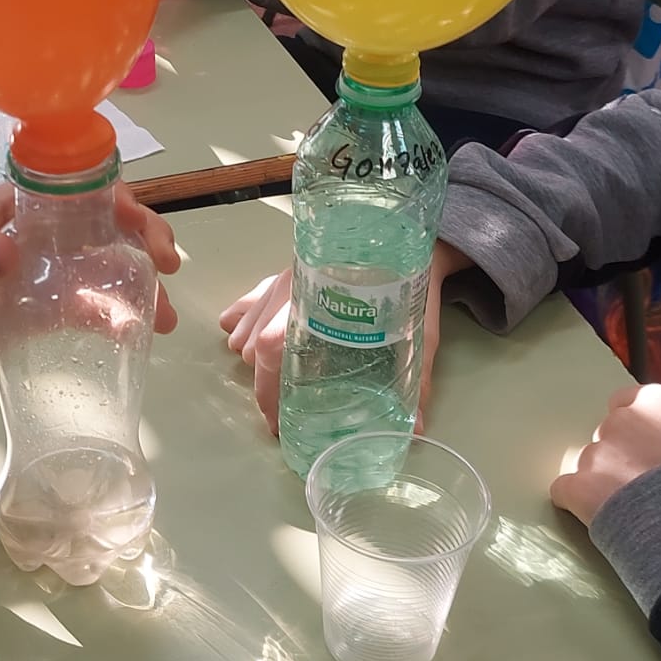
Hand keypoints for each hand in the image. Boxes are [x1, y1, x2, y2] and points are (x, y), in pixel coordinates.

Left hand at [0, 185, 178, 372]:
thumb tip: (7, 250)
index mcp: (27, 207)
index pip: (89, 193)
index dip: (127, 207)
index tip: (147, 235)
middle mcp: (48, 234)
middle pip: (112, 229)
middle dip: (147, 244)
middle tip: (167, 271)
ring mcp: (50, 273)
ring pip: (110, 271)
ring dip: (142, 290)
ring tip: (164, 320)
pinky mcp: (46, 310)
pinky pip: (91, 310)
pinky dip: (117, 320)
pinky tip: (137, 338)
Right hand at [219, 238, 469, 436]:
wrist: (408, 232)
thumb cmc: (413, 280)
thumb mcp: (418, 330)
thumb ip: (415, 376)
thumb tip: (415, 428)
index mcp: (318, 301)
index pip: (272, 350)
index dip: (269, 392)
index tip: (277, 425)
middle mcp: (292, 287)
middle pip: (256, 344)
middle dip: (263, 387)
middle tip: (279, 417)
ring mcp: (284, 277)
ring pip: (248, 326)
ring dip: (253, 359)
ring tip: (273, 383)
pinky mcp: (286, 271)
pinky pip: (250, 301)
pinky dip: (242, 323)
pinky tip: (245, 339)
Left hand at [550, 383, 660, 528]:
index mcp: (658, 402)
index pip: (626, 402)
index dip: (634, 431)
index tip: (645, 452)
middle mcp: (622, 420)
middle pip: (607, 437)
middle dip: (620, 459)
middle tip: (643, 490)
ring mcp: (598, 453)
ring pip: (590, 466)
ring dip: (603, 485)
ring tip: (631, 512)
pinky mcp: (580, 487)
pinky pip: (565, 491)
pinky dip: (578, 505)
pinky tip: (603, 520)